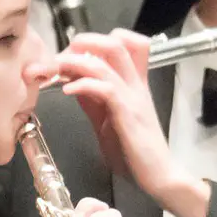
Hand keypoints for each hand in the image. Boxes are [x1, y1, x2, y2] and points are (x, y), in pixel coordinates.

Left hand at [57, 31, 182, 193]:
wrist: (158, 176)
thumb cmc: (134, 151)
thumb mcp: (107, 120)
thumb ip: (93, 101)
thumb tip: (73, 82)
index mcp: (134, 84)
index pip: (128, 44)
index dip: (100, 40)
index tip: (75, 53)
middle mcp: (136, 85)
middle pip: (118, 42)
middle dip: (86, 41)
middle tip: (62, 55)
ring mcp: (133, 97)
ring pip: (110, 59)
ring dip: (78, 59)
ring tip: (58, 68)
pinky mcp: (128, 113)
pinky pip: (105, 88)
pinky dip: (83, 84)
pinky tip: (67, 91)